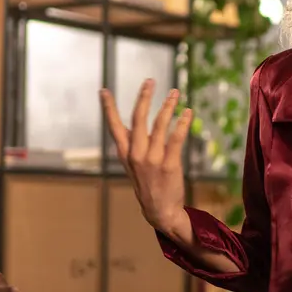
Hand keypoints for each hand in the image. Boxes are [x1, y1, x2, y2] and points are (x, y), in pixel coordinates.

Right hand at [100, 80, 191, 234]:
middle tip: (150, 81)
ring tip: (175, 92)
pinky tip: (187, 112)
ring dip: (168, 106)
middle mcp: (136, 154)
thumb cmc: (147, 184)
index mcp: (125, 153)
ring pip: (159, 125)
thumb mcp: (133, 165)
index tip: (104, 91)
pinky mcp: (170, 165)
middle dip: (144, 97)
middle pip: (138, 119)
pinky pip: (176, 139)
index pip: (114, 126)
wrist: (159, 211)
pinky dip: (182, 123)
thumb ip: (132, 145)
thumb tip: (134, 124)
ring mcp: (153, 160)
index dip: (109, 108)